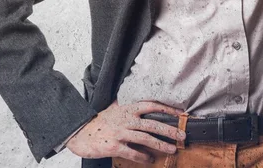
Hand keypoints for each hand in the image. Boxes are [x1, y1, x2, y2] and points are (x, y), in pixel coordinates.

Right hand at [66, 100, 185, 163]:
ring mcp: (121, 133)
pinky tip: (150, 160)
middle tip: (182, 135)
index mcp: (128, 108)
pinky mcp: (114, 146)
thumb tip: (141, 102)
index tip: (180, 114)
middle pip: (153, 123)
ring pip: (146, 138)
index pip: (152, 105)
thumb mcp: (115, 108)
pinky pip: (133, 152)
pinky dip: (143, 157)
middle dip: (170, 130)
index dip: (167, 109)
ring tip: (172, 149)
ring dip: (161, 145)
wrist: (80, 132)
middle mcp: (127, 119)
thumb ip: (128, 106)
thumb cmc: (99, 121)